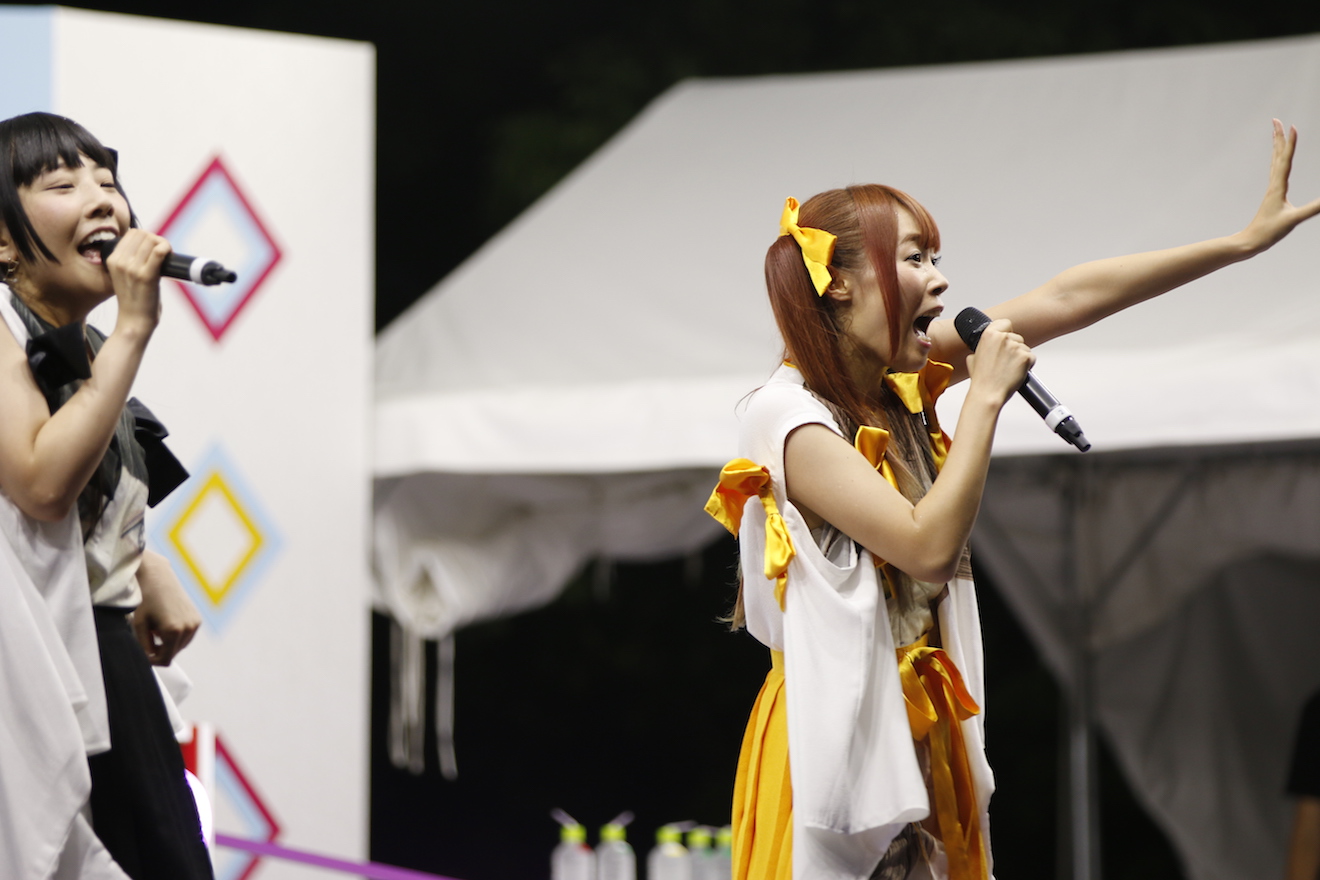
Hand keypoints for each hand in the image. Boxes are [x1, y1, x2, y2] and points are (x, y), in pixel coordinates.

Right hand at [104, 228, 170, 334]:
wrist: (134, 321)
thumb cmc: (134, 299)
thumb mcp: (123, 275)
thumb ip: (130, 260)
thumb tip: (149, 245)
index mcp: (112, 259)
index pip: (132, 233)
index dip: (147, 237)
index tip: (155, 248)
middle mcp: (120, 262)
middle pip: (143, 234)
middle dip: (156, 239)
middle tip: (163, 252)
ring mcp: (132, 268)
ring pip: (151, 240)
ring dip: (163, 244)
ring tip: (167, 256)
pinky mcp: (146, 276)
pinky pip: (159, 252)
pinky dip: (166, 249)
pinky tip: (169, 255)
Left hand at [131, 551, 200, 665]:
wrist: (158, 577)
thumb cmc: (145, 600)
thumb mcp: (139, 625)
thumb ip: (144, 646)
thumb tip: (150, 659)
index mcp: (174, 631)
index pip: (166, 660)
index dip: (153, 660)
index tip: (144, 653)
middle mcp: (188, 628)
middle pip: (174, 653)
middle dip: (161, 650)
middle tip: (148, 637)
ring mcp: (195, 623)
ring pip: (181, 645)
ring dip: (169, 642)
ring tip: (157, 628)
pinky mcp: (197, 618)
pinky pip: (187, 636)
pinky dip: (177, 634)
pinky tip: (167, 622)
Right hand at [965, 318, 1034, 405]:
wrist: (988, 394)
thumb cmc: (981, 379)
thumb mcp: (973, 358)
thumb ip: (982, 347)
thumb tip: (987, 346)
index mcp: (989, 335)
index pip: (1005, 323)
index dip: (1006, 332)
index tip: (1005, 339)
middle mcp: (1003, 338)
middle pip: (1017, 337)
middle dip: (1014, 348)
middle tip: (1006, 361)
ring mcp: (1016, 347)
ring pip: (1025, 348)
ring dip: (1021, 357)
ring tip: (1009, 369)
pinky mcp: (1026, 357)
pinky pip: (1031, 358)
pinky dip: (1027, 365)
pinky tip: (1016, 372)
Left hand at [1241, 120, 1319, 254]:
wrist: (1251, 242)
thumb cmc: (1269, 232)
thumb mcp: (1294, 220)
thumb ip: (1314, 208)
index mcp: (1278, 187)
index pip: (1286, 160)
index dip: (1291, 143)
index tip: (1292, 126)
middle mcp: (1273, 184)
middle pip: (1277, 155)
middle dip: (1279, 137)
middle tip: (1276, 120)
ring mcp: (1272, 189)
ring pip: (1275, 162)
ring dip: (1277, 146)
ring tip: (1276, 132)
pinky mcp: (1272, 195)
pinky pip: (1276, 172)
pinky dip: (1278, 161)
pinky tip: (1278, 160)